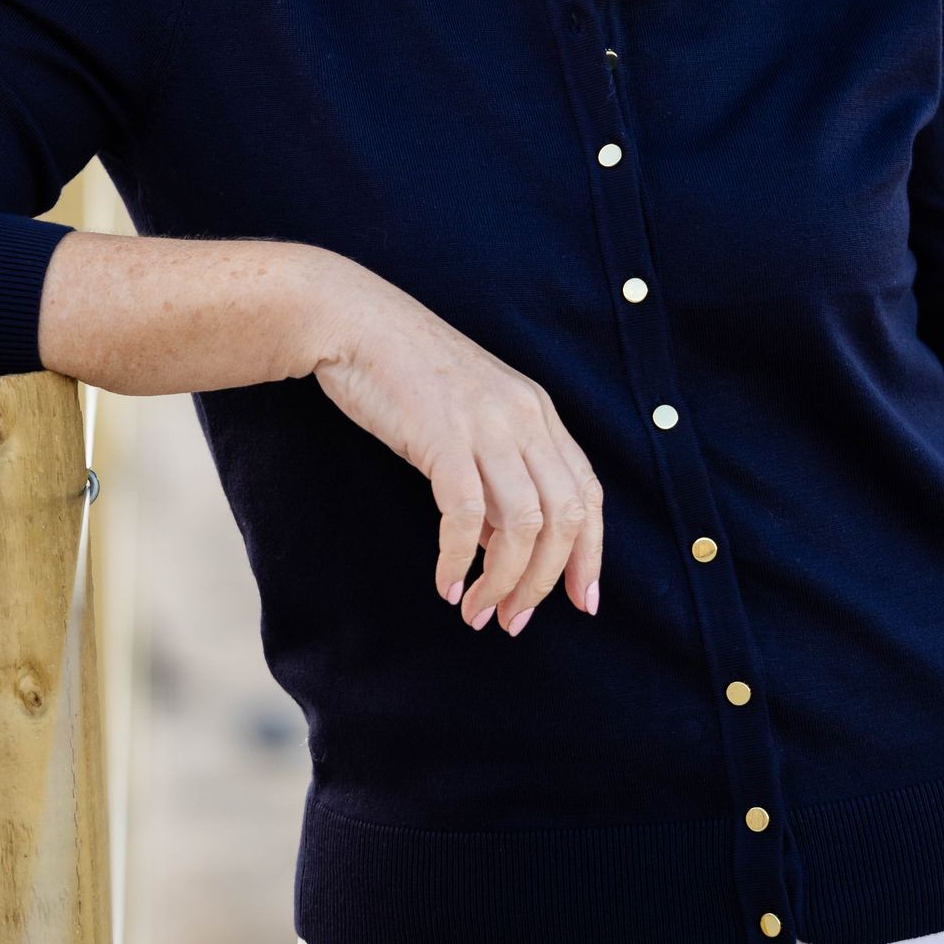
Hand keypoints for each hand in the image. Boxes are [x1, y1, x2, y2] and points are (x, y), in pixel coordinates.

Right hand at [305, 258, 603, 634]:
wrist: (353, 321)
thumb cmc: (404, 376)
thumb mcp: (468, 421)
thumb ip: (496, 478)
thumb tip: (504, 548)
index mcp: (537, 412)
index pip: (586, 493)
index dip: (590, 554)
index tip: (582, 602)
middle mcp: (523, 417)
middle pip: (564, 517)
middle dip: (546, 581)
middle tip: (514, 621)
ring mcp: (485, 424)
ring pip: (523, 523)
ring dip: (504, 582)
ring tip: (478, 614)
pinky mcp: (442, 434)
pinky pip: (465, 515)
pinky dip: (460, 560)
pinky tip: (447, 585)